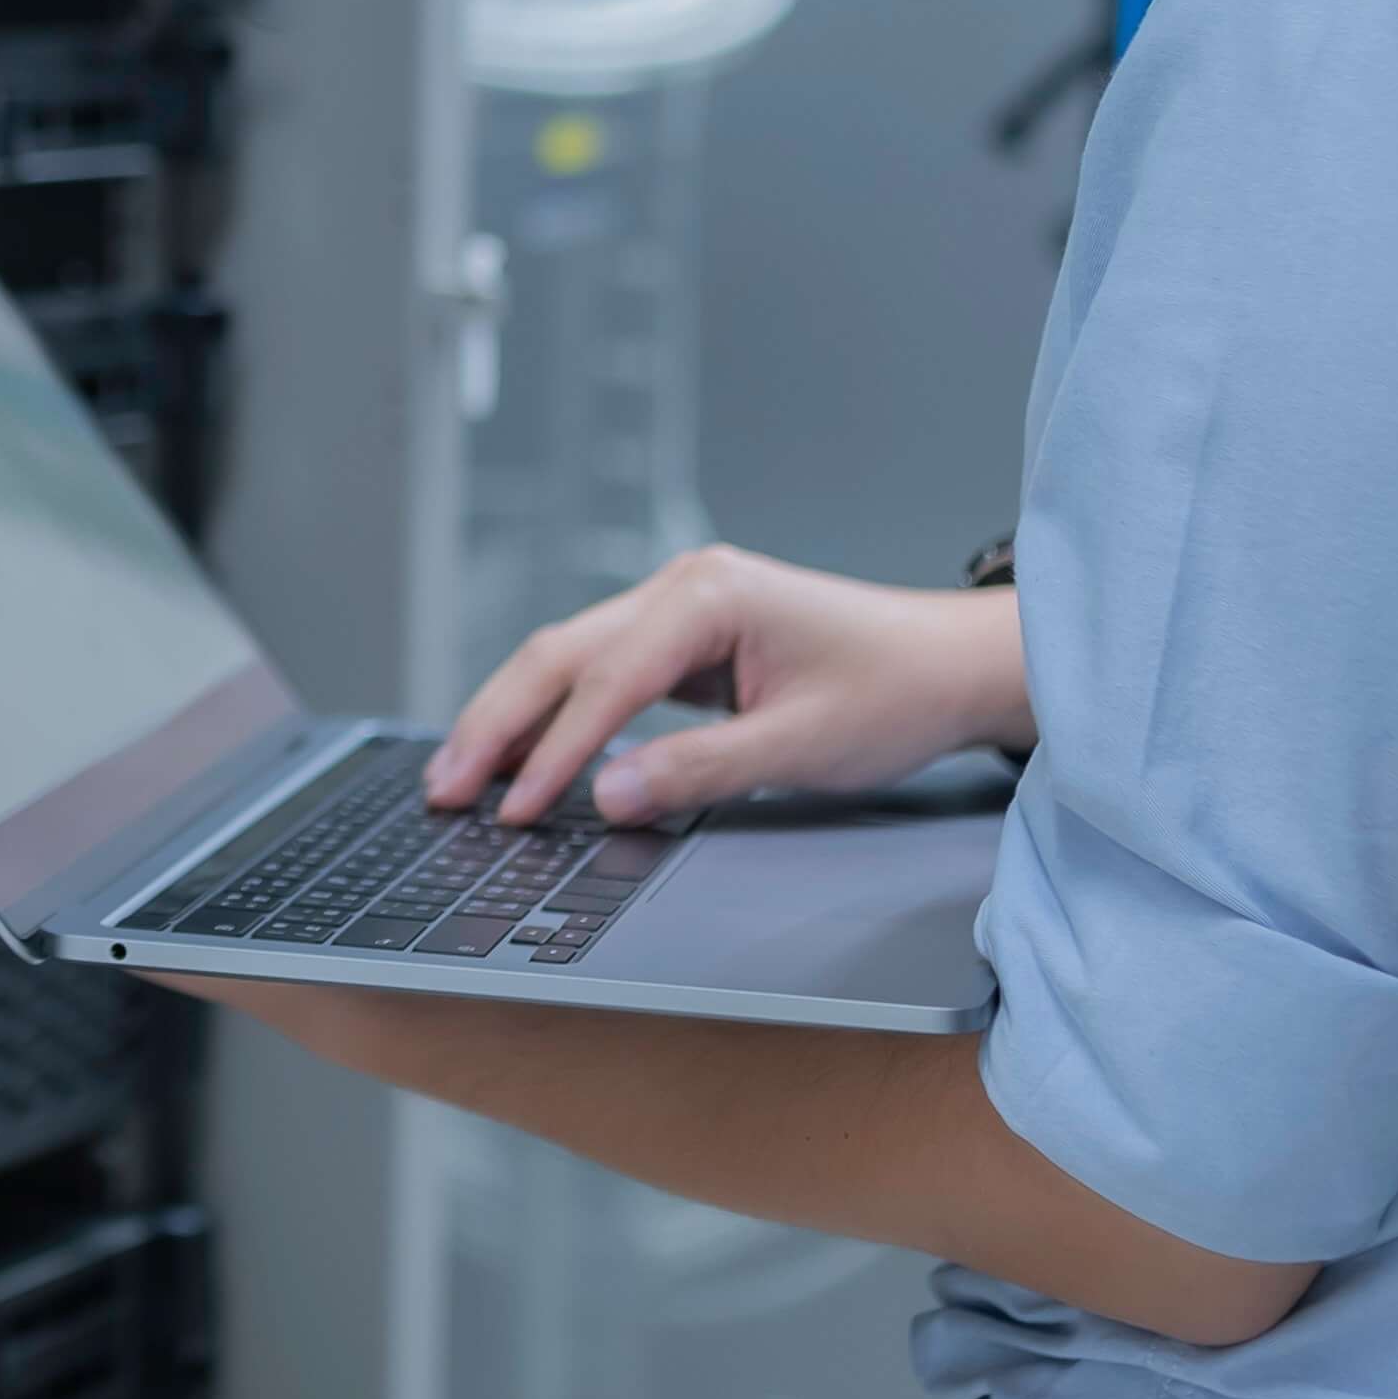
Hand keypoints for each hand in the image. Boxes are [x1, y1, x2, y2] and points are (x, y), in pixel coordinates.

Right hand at [427, 545, 1032, 827]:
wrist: (952, 666)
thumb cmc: (894, 693)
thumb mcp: (800, 744)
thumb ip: (698, 770)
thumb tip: (605, 796)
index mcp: (708, 595)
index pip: (606, 679)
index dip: (551, 751)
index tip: (512, 811)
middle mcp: (683, 587)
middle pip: (560, 653)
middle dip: (496, 724)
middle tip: (445, 791)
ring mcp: (681, 608)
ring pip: (569, 659)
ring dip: (514, 718)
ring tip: (458, 779)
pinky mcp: (688, 637)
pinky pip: (602, 674)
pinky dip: (557, 716)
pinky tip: (523, 756)